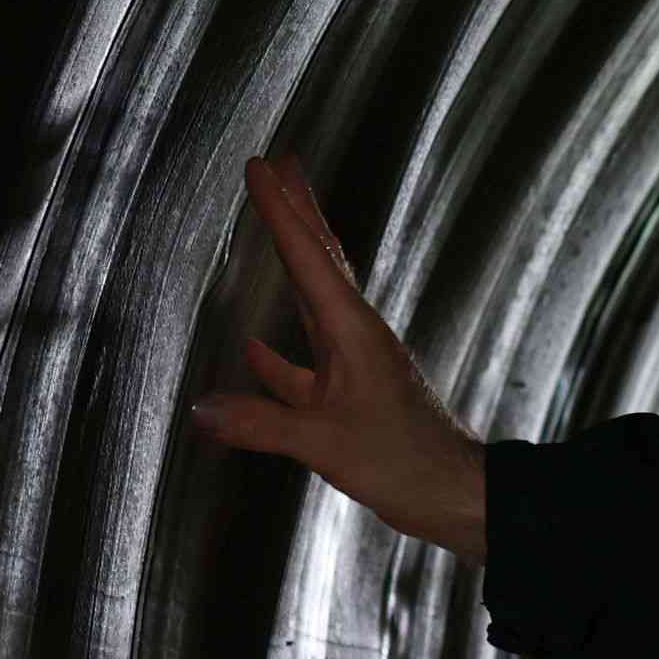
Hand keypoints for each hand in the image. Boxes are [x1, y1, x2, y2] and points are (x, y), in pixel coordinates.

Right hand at [183, 153, 489, 561]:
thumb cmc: (406, 462)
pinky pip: (305, 363)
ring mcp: (355, 364)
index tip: (259, 167)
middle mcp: (356, 337)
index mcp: (353, 333)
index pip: (309, 258)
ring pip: (314, 300)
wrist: (456, 495)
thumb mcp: (325, 443)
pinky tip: (253, 347)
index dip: (281, 212)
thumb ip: (261, 425)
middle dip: (298, 210)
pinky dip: (278, 352)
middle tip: (280, 163)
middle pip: (321, 260)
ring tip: (274, 224)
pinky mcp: (351, 396)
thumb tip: (202, 408)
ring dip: (292, 261)